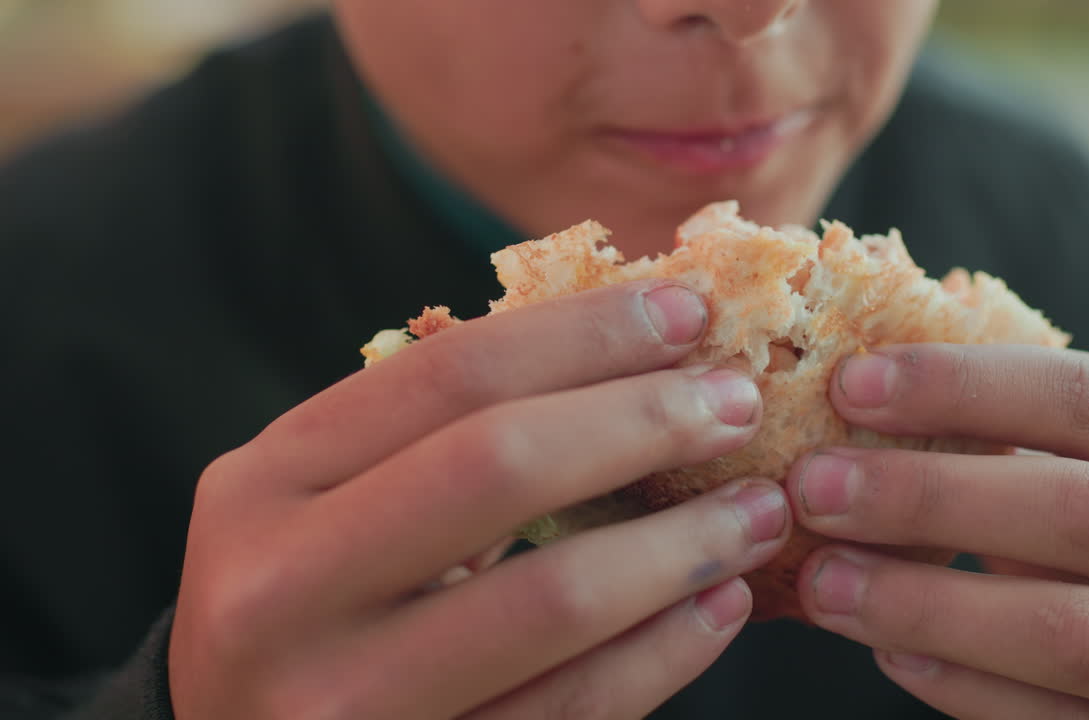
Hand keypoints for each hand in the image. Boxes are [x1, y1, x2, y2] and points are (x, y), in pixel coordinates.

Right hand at [169, 280, 790, 719]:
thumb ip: (434, 436)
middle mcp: (281, 590)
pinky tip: (718, 609)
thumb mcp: (326, 502)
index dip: (585, 335)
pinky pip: (571, 710)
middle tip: (737, 405)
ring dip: (682, 544)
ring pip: (551, 597)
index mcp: (264, 486)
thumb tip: (631, 357)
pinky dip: (663, 653)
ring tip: (759, 511)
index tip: (686, 313)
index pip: (450, 374)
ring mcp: (343, 702)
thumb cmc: (306, 603)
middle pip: (500, 465)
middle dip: (643, 421)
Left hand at [785, 344, 1088, 718]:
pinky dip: (968, 690)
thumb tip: (858, 400)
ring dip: (929, 607)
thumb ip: (1022, 432)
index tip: (852, 387)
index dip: (961, 388)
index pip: (1086, 399)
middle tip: (815, 488)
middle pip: (1077, 514)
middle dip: (928, 499)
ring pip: (1072, 635)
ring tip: (826, 583)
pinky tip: (892, 655)